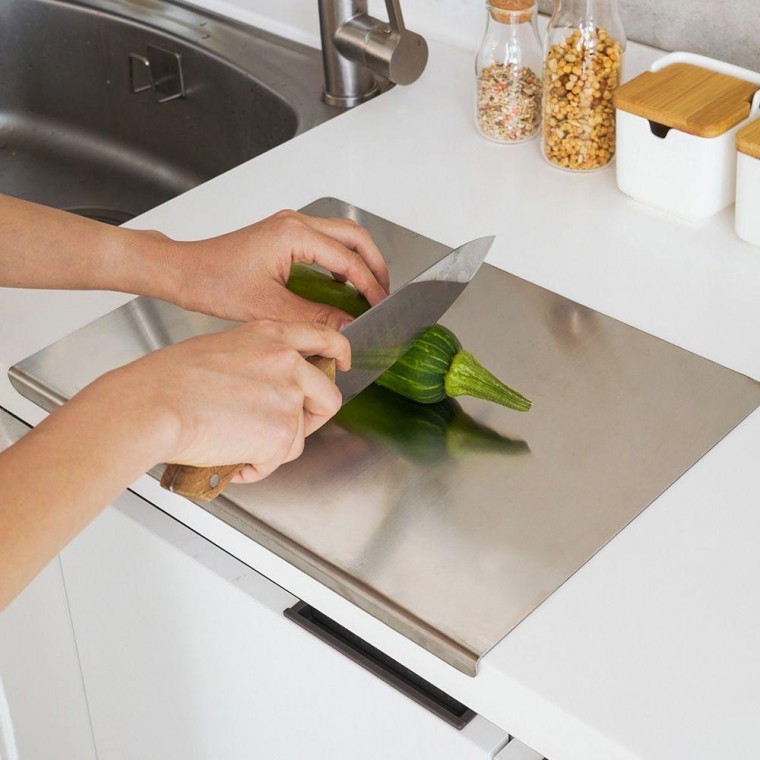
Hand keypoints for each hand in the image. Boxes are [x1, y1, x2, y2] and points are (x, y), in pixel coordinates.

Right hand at [91, 319, 349, 482]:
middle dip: (312, 419)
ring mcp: (289, 398)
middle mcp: (288, 362)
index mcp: (272, 335)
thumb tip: (262, 388)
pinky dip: (256, 466)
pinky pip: (277, 460)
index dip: (339, 355)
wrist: (153, 405)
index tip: (341, 364)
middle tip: (283, 430)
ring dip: (271, 447)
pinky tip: (229, 457)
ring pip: (298, 437)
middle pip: (330, 396)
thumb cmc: (167, 380)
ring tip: (233, 443)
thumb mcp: (221, 349)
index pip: (325, 337)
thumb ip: (256, 362)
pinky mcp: (282, 433)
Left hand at [164, 210, 389, 328]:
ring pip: (341, 235)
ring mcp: (289, 225)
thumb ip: (315, 316)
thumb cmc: (214, 282)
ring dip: (359, 259)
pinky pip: (324, 240)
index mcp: (294, 235)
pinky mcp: (283, 234)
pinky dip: (340, 259)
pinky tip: (342, 283)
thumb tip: (347, 325)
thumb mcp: (270, 308)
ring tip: (369, 288)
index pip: (348, 259)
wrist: (185, 272)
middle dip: (374, 264)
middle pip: (354, 235)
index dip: (369, 285)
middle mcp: (295, 223)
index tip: (380, 306)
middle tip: (384, 293)